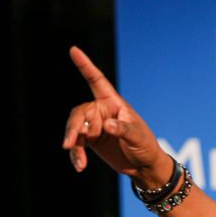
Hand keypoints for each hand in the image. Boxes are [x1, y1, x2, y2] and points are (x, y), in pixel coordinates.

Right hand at [61, 46, 170, 183]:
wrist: (144, 166)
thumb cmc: (145, 146)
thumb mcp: (138, 137)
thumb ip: (123, 129)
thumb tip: (106, 125)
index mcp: (113, 103)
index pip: (97, 81)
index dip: (86, 66)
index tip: (74, 50)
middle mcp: (101, 112)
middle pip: (79, 113)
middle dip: (73, 128)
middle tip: (70, 144)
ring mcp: (94, 126)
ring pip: (74, 129)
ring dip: (73, 143)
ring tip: (76, 158)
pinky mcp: (90, 141)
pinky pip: (77, 144)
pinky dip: (76, 155)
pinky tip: (80, 166)